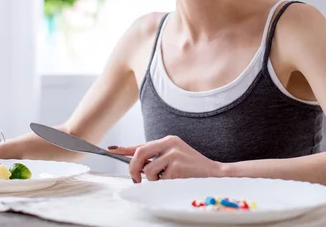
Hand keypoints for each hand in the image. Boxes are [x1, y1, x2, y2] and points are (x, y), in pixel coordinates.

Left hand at [108, 135, 223, 182]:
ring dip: (153, 180)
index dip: (125, 148)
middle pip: (140, 153)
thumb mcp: (173, 157)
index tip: (111, 149)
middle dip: (134, 168)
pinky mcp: (177, 166)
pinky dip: (164, 184)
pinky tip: (176, 180)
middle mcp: (170, 143)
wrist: (213, 172)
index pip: (141, 144)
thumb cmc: (191, 168)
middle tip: (137, 178)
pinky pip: (160, 180)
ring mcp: (174, 154)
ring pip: (148, 170)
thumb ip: (156, 158)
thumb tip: (136, 165)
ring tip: (166, 179)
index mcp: (168, 140)